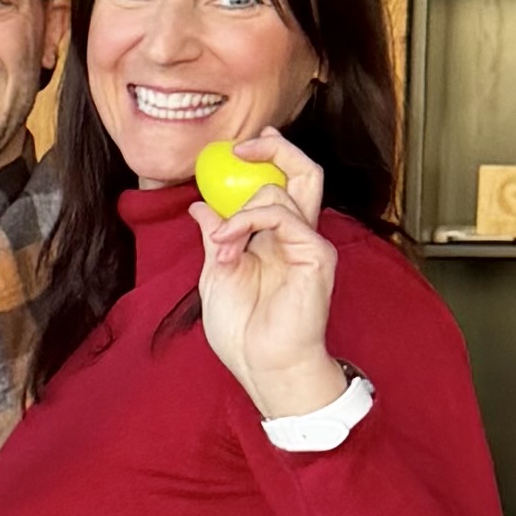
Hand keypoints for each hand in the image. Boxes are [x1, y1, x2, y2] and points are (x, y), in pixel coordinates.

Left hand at [192, 127, 343, 415]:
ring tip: (220, 243)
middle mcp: (297, 237)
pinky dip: (248, 221)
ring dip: (239, 211)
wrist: (262, 367)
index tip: (236, 148)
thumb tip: (200, 206)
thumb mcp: (215, 275)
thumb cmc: (243, 332)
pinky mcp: (316, 257)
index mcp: (276, 239)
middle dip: (275, 149)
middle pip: (303, 172)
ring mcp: (309, 245)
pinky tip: (228, 245)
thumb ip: (215, 237)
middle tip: (241, 148)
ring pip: (285, 190)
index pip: (281, 184)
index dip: (267, 157)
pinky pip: (284, 216)